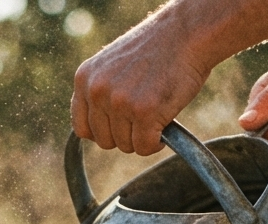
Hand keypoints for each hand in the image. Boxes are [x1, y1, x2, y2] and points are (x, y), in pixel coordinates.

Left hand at [71, 18, 211, 155]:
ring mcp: (120, 102)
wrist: (186, 33)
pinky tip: (165, 126)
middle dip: (125, 135)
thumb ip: (101, 91)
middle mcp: (97, 91)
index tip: (119, 128)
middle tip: (143, 120)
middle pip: (104, 141)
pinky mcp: (144, 112)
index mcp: (85, 78)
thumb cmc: (156, 49)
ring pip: (125, 145)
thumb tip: (99, 126)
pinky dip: (156, 143)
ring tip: (156, 115)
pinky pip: (145, 146)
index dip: (102, 133)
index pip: (82, 127)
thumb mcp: (113, 65)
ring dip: (143, 138)